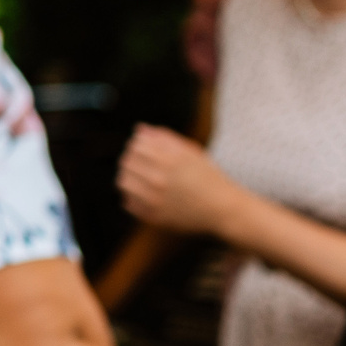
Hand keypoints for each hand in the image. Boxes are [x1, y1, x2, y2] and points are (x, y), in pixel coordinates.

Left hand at [116, 124, 236, 235]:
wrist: (222, 208)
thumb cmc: (207, 177)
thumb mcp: (191, 152)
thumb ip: (164, 138)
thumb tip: (139, 130)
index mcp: (169, 159)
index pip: (135, 145)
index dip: (138, 145)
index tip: (144, 149)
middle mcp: (159, 179)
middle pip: (126, 162)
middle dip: (132, 160)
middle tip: (143, 164)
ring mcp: (154, 199)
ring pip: (122, 182)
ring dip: (128, 177)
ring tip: (141, 178)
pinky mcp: (152, 216)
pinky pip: (128, 202)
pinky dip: (133, 197)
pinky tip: (145, 194)